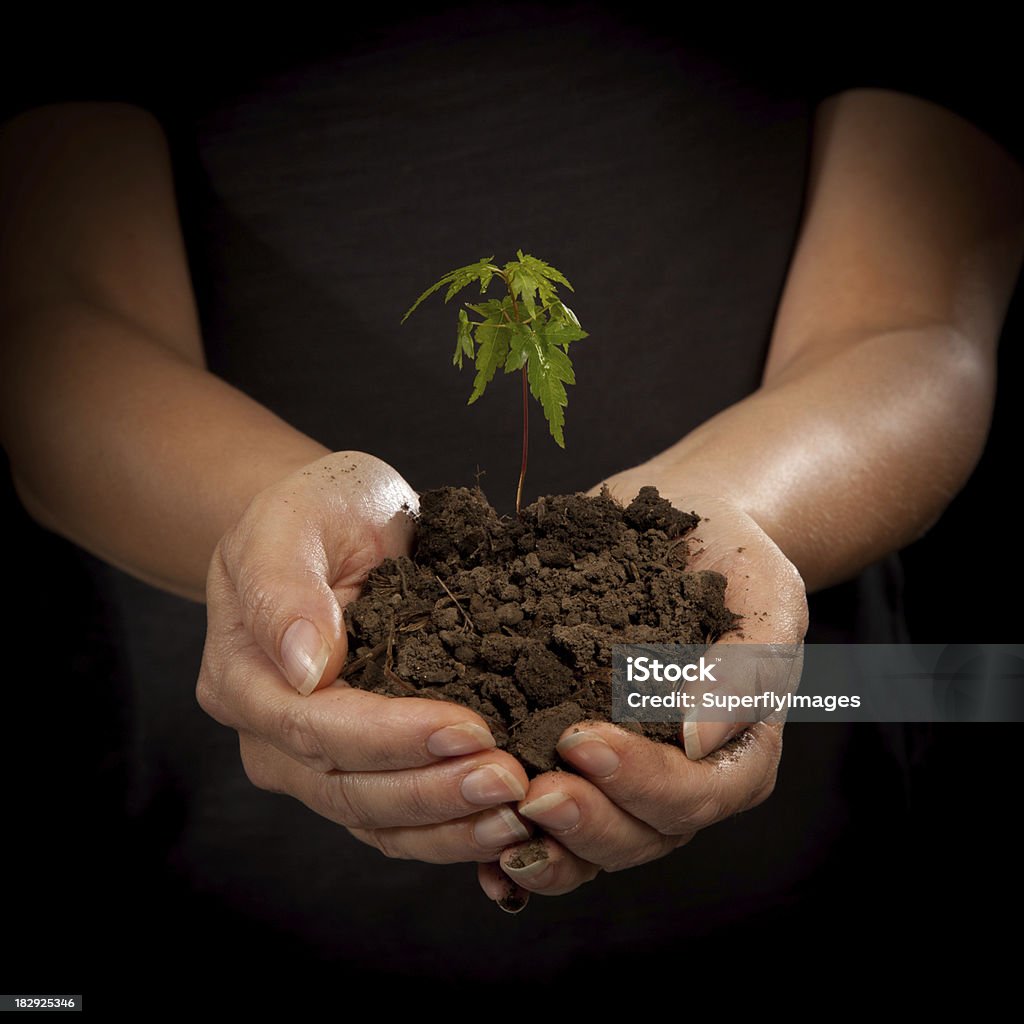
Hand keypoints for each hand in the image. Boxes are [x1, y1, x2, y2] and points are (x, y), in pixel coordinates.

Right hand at [197, 451, 530, 863]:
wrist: (336, 525)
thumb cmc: (316, 512)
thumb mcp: (294, 519)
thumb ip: (284, 587)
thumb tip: (304, 666)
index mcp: (244, 678)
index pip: (316, 726)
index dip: (392, 736)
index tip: (469, 728)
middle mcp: (270, 735)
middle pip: (347, 787)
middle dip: (432, 790)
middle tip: (510, 780)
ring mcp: (311, 761)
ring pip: (375, 818)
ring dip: (449, 823)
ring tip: (518, 810)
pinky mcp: (357, 768)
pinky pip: (397, 819)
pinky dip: (449, 829)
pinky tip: (504, 822)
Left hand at [478, 483, 806, 903]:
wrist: (690, 532)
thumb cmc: (739, 567)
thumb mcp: (764, 604)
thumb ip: (741, 672)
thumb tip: (695, 740)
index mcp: (735, 756)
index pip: (695, 794)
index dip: (641, 781)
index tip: (582, 741)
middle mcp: (681, 781)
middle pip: (639, 836)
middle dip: (585, 821)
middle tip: (533, 794)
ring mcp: (627, 781)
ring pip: (591, 844)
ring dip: (546, 844)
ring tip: (498, 822)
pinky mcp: (579, 767)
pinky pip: (552, 824)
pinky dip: (516, 845)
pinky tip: (480, 852)